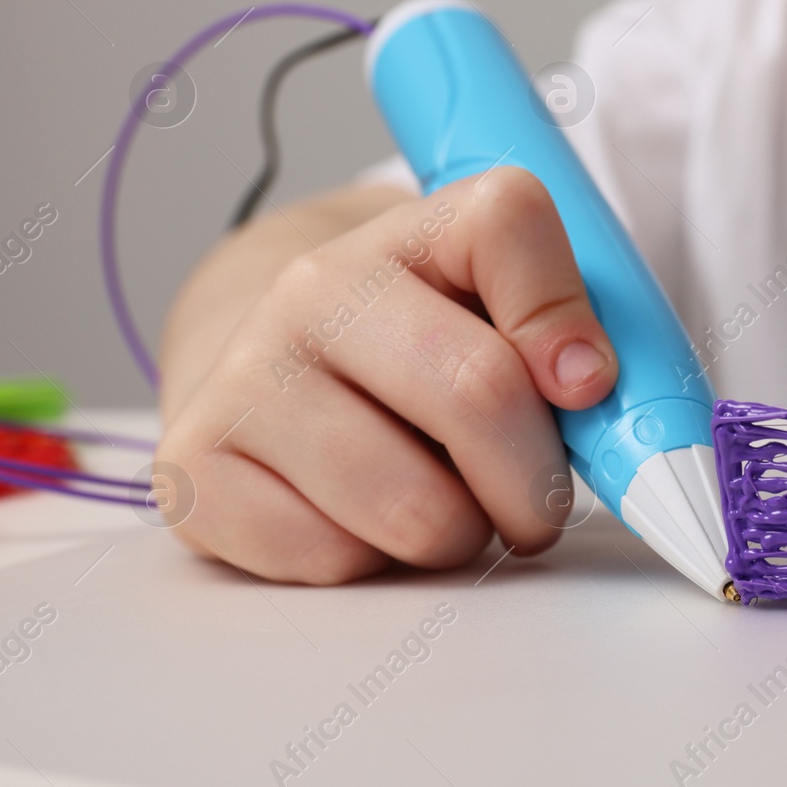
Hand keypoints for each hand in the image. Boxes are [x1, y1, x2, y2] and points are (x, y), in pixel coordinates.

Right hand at [155, 169, 616, 582]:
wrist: (279, 374)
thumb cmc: (428, 356)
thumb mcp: (513, 318)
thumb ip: (581, 334)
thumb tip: (593, 388)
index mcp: (413, 229)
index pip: (507, 221)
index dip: (568, 318)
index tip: (587, 387)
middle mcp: (316, 287)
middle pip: (478, 391)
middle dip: (537, 479)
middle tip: (536, 501)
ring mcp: (246, 375)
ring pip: (414, 507)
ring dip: (460, 534)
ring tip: (444, 502)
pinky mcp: (193, 469)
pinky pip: (334, 562)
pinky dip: (377, 565)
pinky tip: (364, 520)